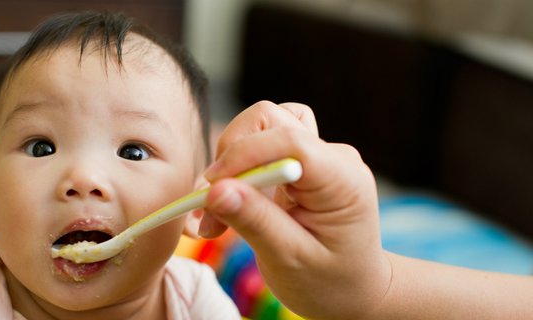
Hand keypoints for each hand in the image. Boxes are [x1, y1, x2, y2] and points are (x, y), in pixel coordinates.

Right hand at [199, 101, 390, 318]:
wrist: (350, 289)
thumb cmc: (329, 281)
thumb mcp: (290, 259)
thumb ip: (255, 222)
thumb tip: (215, 190)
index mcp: (343, 179)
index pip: (290, 140)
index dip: (244, 155)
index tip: (211, 189)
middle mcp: (332, 157)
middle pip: (270, 121)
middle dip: (231, 159)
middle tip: (210, 210)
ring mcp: (317, 156)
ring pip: (261, 127)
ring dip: (232, 163)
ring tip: (218, 212)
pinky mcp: (299, 163)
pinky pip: (260, 147)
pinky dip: (238, 170)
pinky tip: (230, 205)